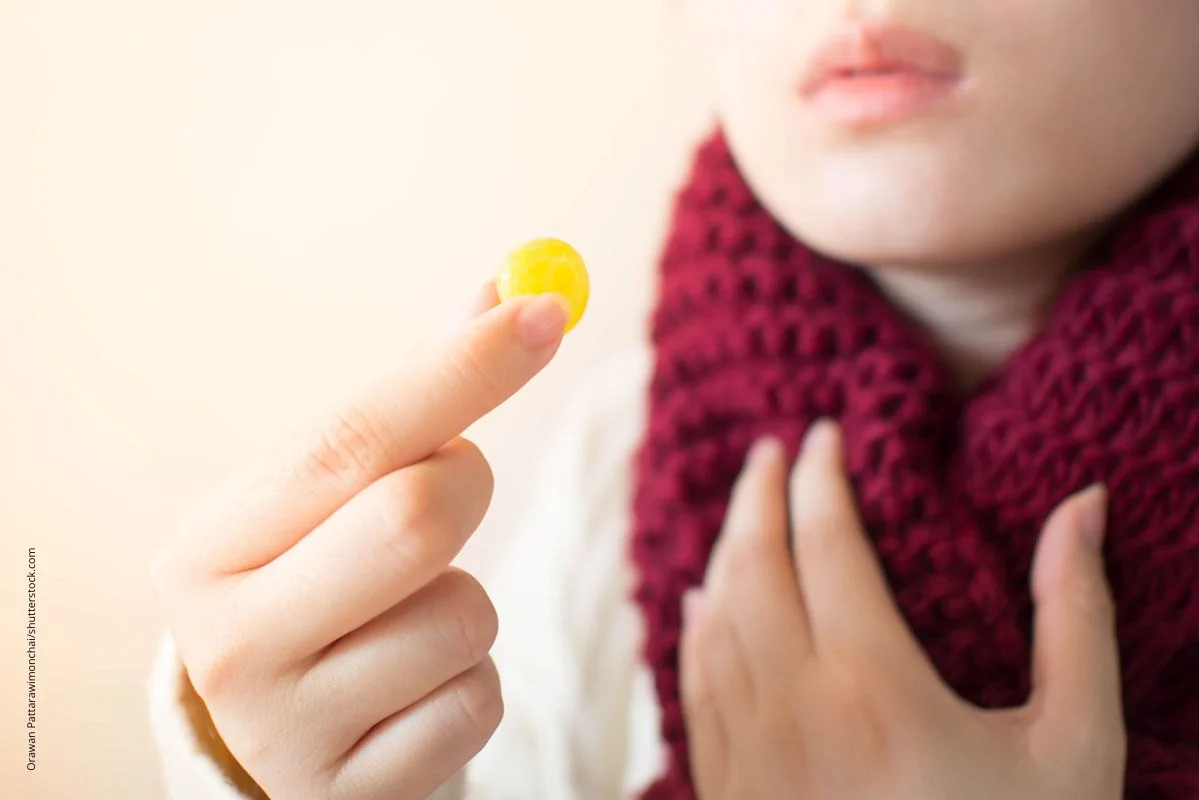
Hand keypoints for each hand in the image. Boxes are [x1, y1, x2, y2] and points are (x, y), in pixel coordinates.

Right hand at [152, 283, 569, 799]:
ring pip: (462, 618)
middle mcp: (228, 638)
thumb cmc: (320, 584)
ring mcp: (285, 729)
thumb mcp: (335, 497)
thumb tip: (506, 291)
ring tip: (411, 612)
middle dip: (468, 487)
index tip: (545, 309)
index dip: (461, 370)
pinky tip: (413, 689)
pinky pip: (476, 703)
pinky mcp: (350, 789)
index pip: (350, 438)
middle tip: (454, 485)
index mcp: (211, 542)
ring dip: (468, 601)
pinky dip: (471, 681)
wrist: (280, 735)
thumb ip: (414, 400)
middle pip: (414, 520)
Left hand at [681, 421, 1125, 799]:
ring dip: (724, 551)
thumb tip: (1083, 505)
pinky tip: (702, 604)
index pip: (825, 538)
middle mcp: (791, 703)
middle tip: (773, 449)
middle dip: (759, 493)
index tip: (825, 433)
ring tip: (743, 511)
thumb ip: (1075, 616)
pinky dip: (695, 627)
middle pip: (753, 562)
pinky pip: (695, 683)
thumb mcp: (1076, 745)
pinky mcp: (728, 788)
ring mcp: (747, 749)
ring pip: (713, 618)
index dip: (821, 475)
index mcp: (872, 681)